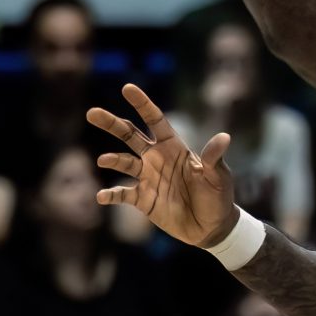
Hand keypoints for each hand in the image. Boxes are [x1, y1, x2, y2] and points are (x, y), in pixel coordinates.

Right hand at [88, 83, 237, 248]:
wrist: (210, 227)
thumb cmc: (217, 196)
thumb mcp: (218, 176)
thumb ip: (213, 158)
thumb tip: (224, 137)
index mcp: (173, 147)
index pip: (155, 120)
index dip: (142, 104)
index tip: (127, 88)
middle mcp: (156, 158)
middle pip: (130, 136)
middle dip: (112, 124)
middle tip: (91, 113)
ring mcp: (148, 178)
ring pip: (123, 162)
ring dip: (112, 159)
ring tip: (103, 160)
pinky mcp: (143, 199)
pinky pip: (123, 194)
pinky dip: (111, 195)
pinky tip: (102, 196)